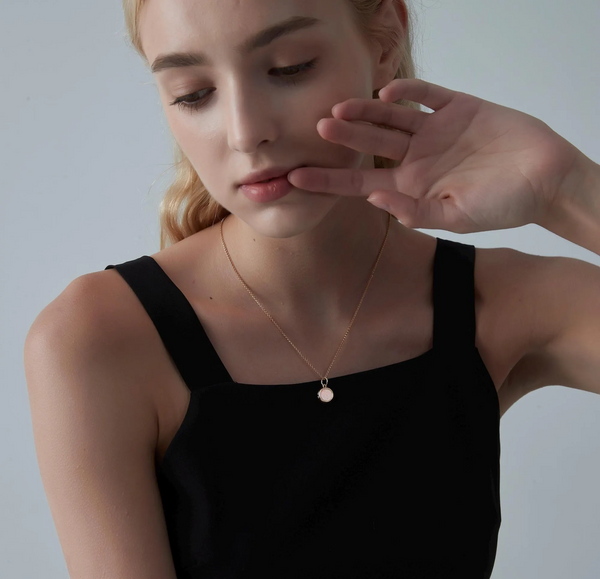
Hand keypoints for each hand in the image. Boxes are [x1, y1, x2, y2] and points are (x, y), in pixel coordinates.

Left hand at [287, 78, 583, 233]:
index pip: (360, 183)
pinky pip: (427, 96)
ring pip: (391, 118)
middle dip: (343, 138)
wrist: (546, 179)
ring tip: (338, 109)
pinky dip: (408, 92)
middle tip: (316, 128)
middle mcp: (417, 158)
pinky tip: (386, 94)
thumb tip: (375, 199)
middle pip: (371, 146)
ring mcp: (436, 132)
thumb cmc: (505, 205)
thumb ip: (416, 211)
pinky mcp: (459, 108)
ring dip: (365, 113)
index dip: (328, 180)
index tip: (296, 178)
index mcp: (412, 187)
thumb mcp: (458, 217)